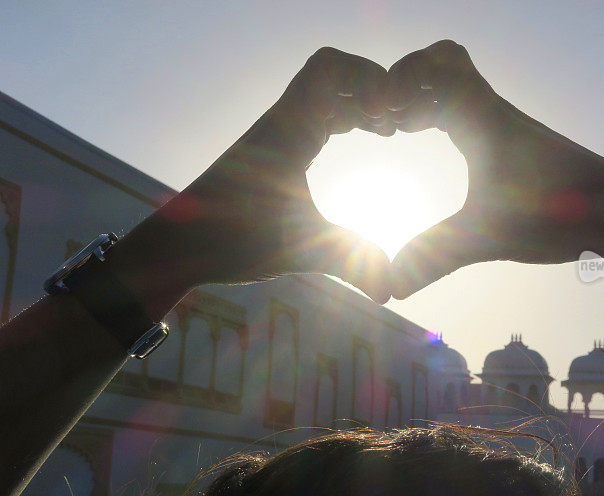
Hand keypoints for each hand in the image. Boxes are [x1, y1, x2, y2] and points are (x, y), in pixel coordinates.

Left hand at [157, 47, 394, 303]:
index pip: (330, 68)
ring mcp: (279, 134)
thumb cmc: (228, 241)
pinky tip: (364, 142)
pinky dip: (345, 118)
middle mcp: (283, 122)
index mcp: (288, 130)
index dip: (369, 78)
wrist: (176, 247)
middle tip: (397, 126)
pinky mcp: (276, 150)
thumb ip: (349, 261)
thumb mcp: (298, 250)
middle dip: (373, 91)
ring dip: (359, 103)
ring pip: (326, 94)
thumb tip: (391, 289)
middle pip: (334, 75)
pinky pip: (318, 115)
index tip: (390, 119)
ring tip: (387, 131)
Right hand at [387, 40, 603, 297]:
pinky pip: (471, 107)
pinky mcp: (516, 142)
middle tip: (387, 122)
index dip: (395, 84)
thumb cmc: (557, 214)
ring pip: (460, 83)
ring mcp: (506, 124)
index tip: (380, 124)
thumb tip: (390, 287)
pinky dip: (444, 114)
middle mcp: (493, 110)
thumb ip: (435, 256)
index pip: (433, 68)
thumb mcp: (487, 235)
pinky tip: (439, 145)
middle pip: (445, 60)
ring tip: (401, 130)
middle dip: (406, 80)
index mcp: (482, 118)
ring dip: (426, 96)